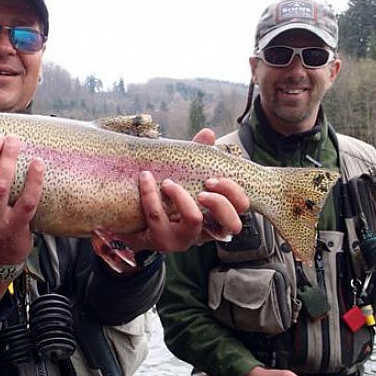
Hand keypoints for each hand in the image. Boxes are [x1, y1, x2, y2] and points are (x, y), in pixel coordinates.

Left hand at [116, 128, 249, 253]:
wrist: (134, 222)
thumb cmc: (167, 198)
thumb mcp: (185, 177)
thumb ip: (198, 156)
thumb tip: (208, 133)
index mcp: (217, 214)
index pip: (241, 208)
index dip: (234, 193)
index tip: (212, 179)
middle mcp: (206, 230)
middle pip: (232, 224)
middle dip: (220, 202)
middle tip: (204, 187)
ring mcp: (185, 240)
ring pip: (194, 221)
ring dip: (183, 198)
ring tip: (169, 184)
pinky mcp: (162, 242)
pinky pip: (157, 218)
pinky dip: (150, 195)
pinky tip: (145, 179)